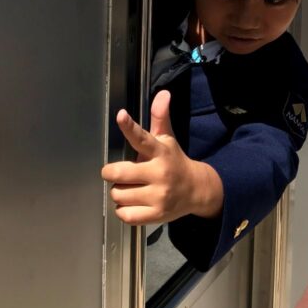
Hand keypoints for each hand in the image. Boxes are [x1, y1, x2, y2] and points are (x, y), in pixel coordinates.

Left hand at [100, 91, 222, 224]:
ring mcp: (159, 196)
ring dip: (118, 191)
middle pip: (120, 172)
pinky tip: (132, 202)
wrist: (196, 190)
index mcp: (160, 151)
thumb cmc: (174, 161)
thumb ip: (160, 117)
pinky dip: (123, 209)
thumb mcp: (168, 139)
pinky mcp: (156, 215)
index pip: (142, 137)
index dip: (129, 126)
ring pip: (118, 194)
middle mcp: (160, 173)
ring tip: (130, 187)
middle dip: (111, 172)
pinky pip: (125, 214)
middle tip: (115, 172)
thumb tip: (163, 93)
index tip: (121, 115)